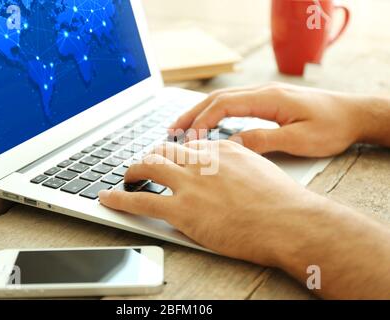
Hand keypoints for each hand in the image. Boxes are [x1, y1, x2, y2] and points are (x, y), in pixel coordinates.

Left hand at [99, 140, 319, 265]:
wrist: (290, 222)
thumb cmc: (283, 202)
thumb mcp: (262, 170)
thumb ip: (239, 164)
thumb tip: (230, 170)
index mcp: (221, 150)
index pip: (188, 146)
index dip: (175, 153)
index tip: (170, 160)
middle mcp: (201, 161)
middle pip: (164, 151)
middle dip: (151, 157)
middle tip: (144, 166)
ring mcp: (190, 184)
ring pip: (148, 167)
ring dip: (133, 171)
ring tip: (126, 177)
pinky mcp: (182, 210)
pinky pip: (140, 202)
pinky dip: (119, 199)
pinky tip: (108, 198)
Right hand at [169, 83, 365, 156]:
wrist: (354, 114)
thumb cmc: (332, 126)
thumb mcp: (299, 139)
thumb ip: (264, 140)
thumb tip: (232, 145)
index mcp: (268, 98)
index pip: (224, 105)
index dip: (202, 121)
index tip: (189, 139)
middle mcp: (263, 92)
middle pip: (217, 99)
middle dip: (192, 114)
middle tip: (171, 130)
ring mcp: (264, 95)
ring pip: (223, 100)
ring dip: (200, 112)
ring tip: (181, 127)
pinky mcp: (268, 102)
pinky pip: (234, 105)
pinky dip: (216, 114)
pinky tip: (210, 125)